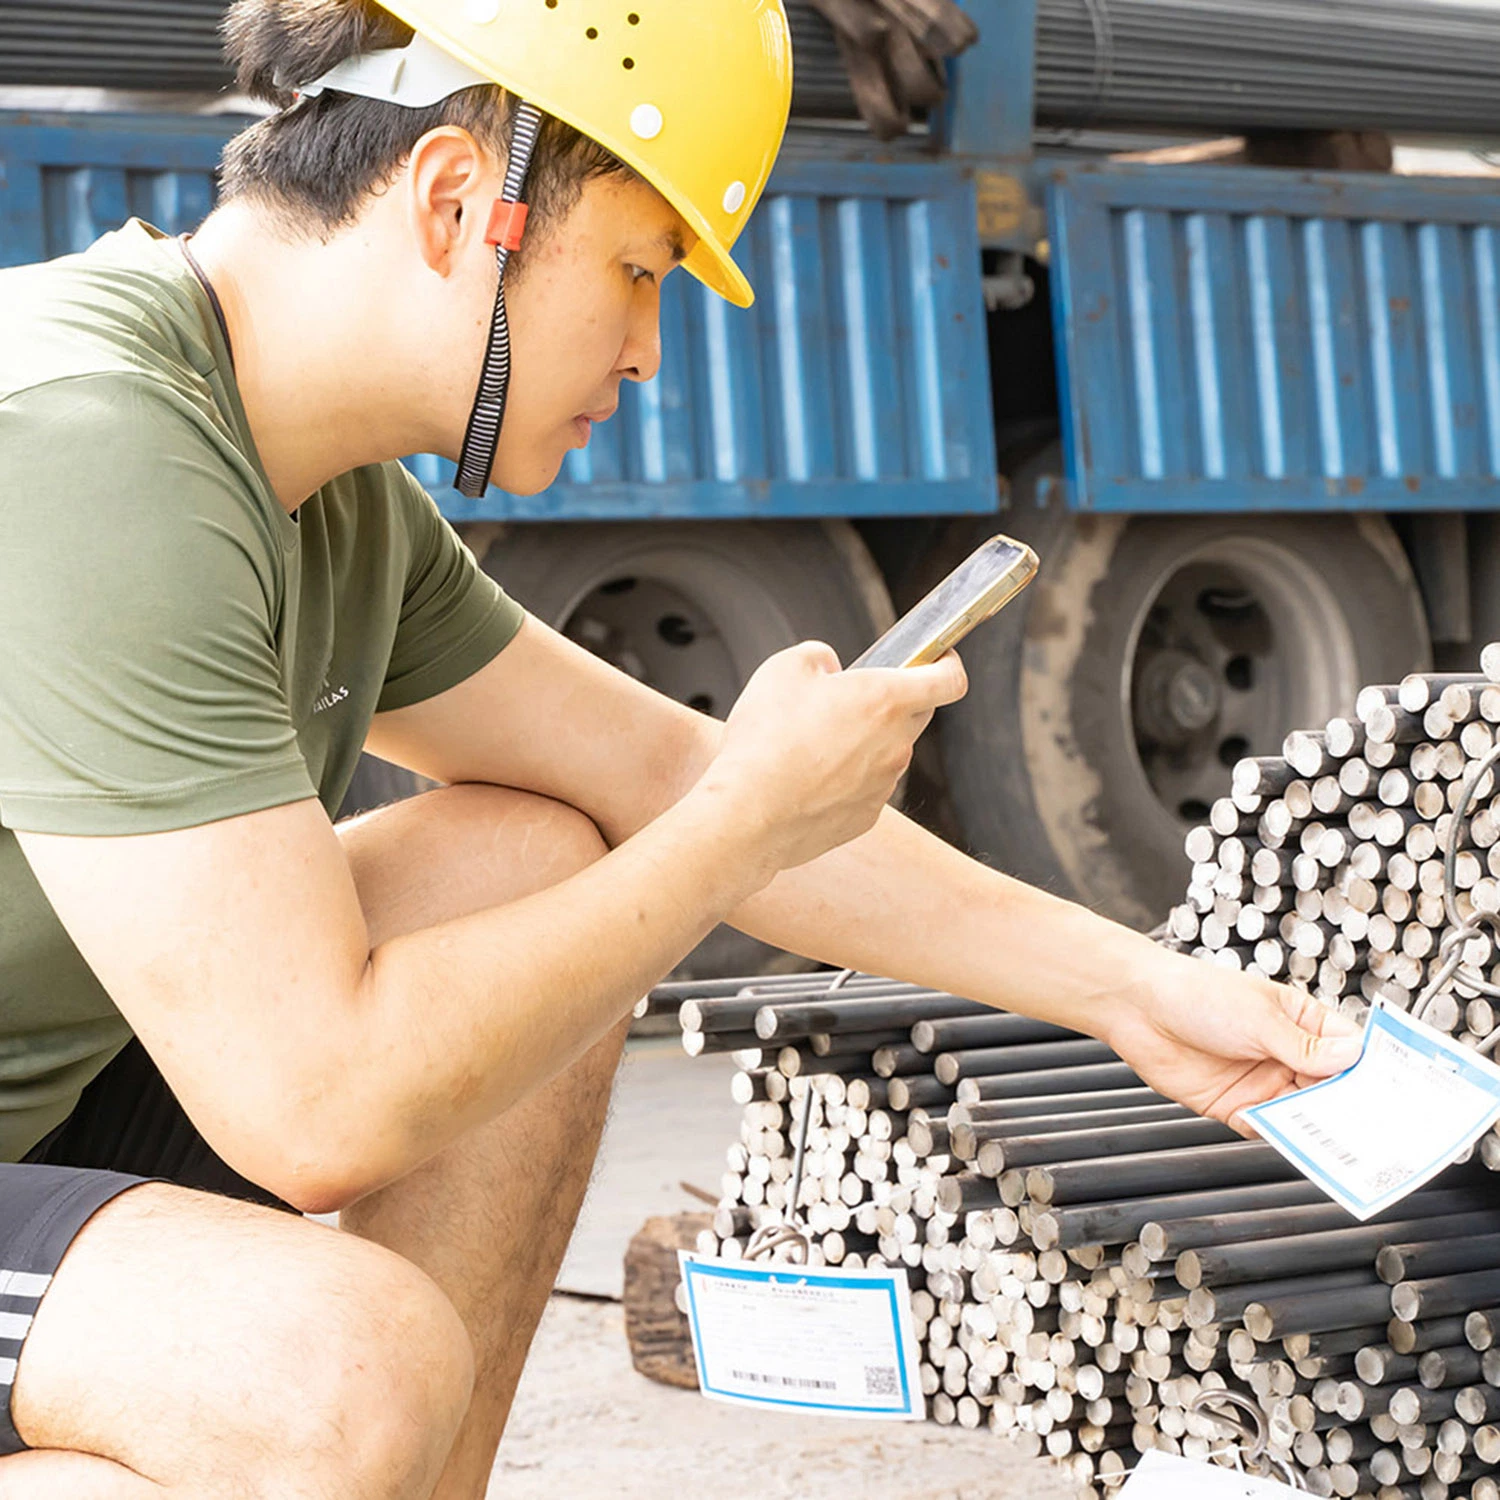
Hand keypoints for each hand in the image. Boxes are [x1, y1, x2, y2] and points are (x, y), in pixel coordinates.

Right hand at [701, 641, 967, 873]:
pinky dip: (846, 780)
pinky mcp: (865, 817)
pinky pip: (865, 788)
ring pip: (887, 753)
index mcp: (886, 700)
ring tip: (812, 744)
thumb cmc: (765, 740)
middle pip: (918, 714)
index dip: (947, 663)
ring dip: (864, 744)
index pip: (950, 679)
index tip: (937, 659)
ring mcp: (883, 785)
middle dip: (894, 701)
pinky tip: (806, 779)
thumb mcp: (783, 669)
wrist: (748, 814)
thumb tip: (829, 668)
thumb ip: (817, 656)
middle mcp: (895, 744)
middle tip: (851, 699)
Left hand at [1103, 949, 1363, 1132]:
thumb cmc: (1197, 994)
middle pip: (1332, 1090)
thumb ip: (1304, 1046)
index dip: (1372, 1072)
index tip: (1397, 1095)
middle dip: (1349, 1107)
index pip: (1350, 1052)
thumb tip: (1354, 1058)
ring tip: (1334, 1139)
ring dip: (1315, 1126)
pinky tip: (1281, 1133)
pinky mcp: (1236, 1107)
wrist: (1138, 1008)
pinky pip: (1267, 1130)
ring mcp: (1263, 1082)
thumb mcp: (1259, 1017)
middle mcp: (1287, 1055)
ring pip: (1303, 1114)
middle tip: (1371, 1126)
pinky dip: (1276, 1134)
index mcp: (1301, 1022)